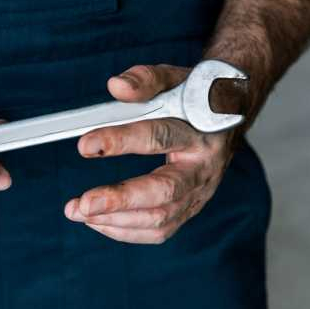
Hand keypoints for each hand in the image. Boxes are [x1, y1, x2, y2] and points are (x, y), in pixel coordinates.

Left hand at [64, 64, 235, 243]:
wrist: (230, 115)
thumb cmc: (198, 97)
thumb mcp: (174, 78)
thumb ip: (145, 80)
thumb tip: (116, 86)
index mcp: (201, 131)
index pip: (159, 136)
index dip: (120, 140)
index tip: (85, 146)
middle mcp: (204, 167)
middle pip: (163, 191)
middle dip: (120, 200)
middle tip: (83, 204)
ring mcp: (199, 193)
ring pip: (160, 218)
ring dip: (116, 220)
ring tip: (79, 212)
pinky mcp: (190, 209)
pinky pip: (159, 230)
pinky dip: (125, 230)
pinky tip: (98, 221)